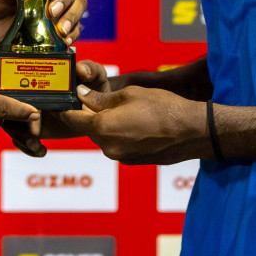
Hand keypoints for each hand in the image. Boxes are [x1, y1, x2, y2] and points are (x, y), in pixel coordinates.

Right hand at [0, 59, 113, 157]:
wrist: (98, 114)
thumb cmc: (94, 87)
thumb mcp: (95, 75)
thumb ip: (90, 70)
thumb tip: (80, 71)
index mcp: (36, 72)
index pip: (7, 67)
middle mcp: (27, 91)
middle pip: (1, 98)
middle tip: (12, 119)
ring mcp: (27, 111)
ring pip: (9, 122)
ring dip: (17, 134)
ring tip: (34, 143)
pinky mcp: (32, 129)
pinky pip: (21, 140)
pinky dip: (28, 147)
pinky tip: (42, 150)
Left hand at [59, 85, 210, 165]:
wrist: (193, 132)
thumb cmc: (163, 107)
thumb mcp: (130, 94)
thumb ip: (102, 98)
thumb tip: (82, 95)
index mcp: (103, 127)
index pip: (72, 120)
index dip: (66, 109)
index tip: (62, 100)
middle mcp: (108, 147)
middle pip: (88, 129)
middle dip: (90, 115)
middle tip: (97, 98)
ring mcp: (120, 157)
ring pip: (104, 137)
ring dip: (107, 125)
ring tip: (125, 109)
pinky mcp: (132, 161)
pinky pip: (117, 145)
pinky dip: (120, 134)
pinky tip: (136, 123)